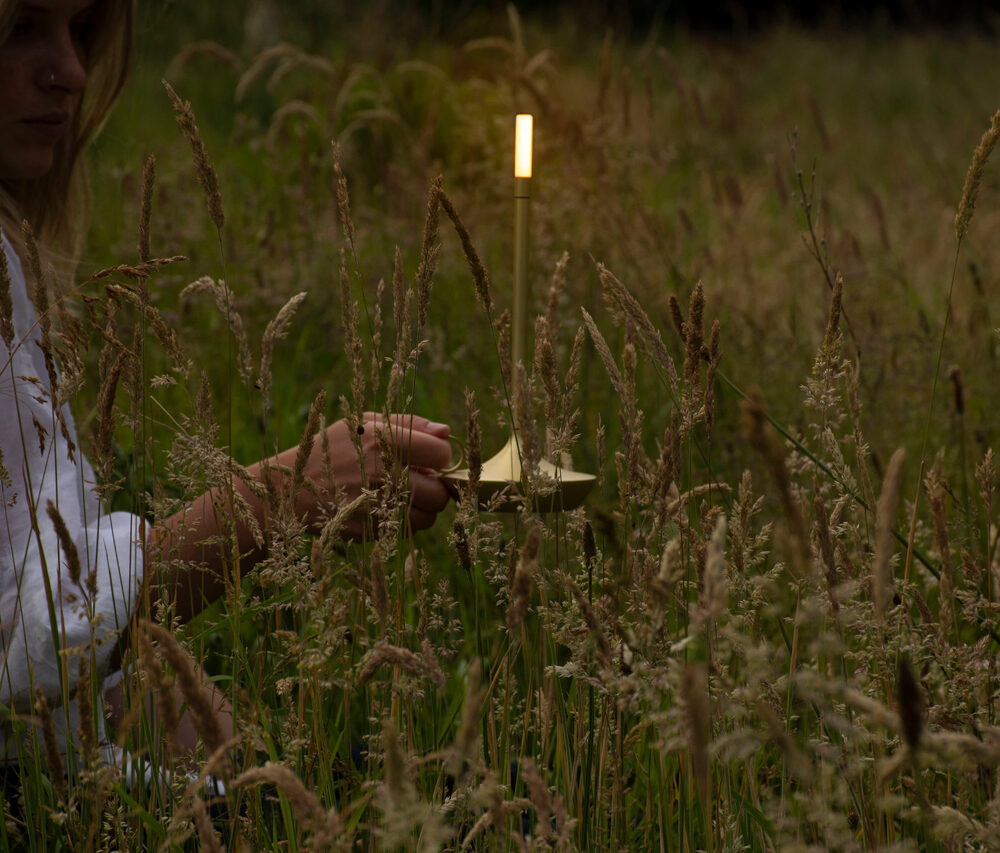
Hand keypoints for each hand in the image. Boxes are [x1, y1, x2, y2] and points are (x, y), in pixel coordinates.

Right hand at [289, 412, 452, 538]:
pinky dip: (401, 521)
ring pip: (427, 518)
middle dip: (434, 488)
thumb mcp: (363, 424)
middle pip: (439, 492)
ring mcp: (375, 505)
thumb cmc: (330, 450)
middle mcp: (382, 473)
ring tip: (400, 495)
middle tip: (418, 482)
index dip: (440, 458)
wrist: (288, 488)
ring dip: (420, 508)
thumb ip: (409, 423)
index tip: (429, 459)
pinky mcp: (369, 530)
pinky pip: (405, 530)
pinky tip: (382, 507)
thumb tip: (446, 432)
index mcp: (384, 440)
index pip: (442, 454)